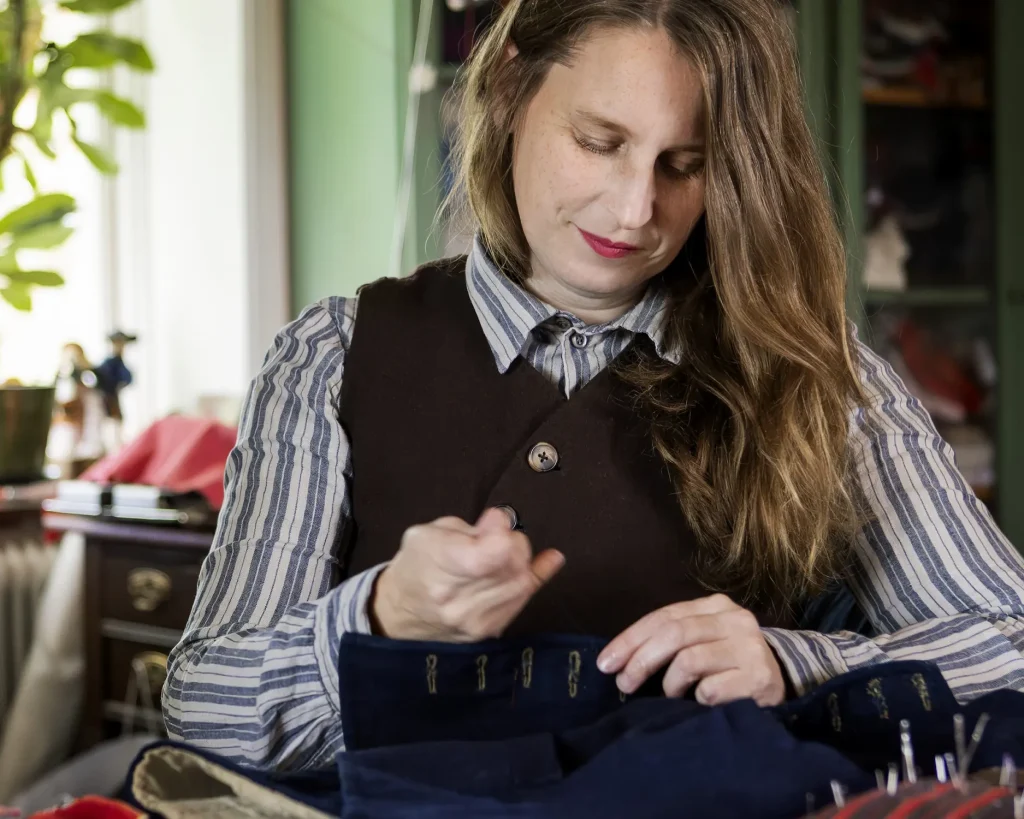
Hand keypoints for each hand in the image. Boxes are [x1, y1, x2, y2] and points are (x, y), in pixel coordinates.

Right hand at [371, 508, 564, 641]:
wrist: (398, 615)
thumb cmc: (414, 566)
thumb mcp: (429, 533)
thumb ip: (469, 527)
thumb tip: (502, 522)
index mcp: (442, 568)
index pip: (493, 553)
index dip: (502, 532)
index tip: (492, 524)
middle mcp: (461, 601)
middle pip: (513, 565)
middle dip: (513, 544)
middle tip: (496, 540)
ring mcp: (478, 621)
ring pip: (523, 583)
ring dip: (520, 562)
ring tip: (501, 555)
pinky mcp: (491, 632)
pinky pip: (525, 600)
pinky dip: (535, 576)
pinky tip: (550, 560)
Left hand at [596, 594, 785, 706]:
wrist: (780, 684)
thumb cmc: (728, 663)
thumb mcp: (701, 640)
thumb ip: (669, 639)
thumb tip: (618, 660)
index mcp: (716, 605)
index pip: (664, 616)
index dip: (630, 639)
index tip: (606, 663)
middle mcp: (735, 620)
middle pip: (674, 634)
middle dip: (640, 659)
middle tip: (624, 683)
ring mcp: (749, 648)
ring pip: (688, 660)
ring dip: (669, 684)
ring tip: (670, 695)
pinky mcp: (759, 679)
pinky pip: (710, 690)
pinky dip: (696, 699)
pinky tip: (700, 702)